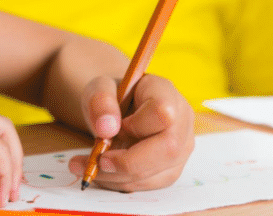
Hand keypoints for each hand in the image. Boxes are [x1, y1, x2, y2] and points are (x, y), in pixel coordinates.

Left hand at [68, 75, 193, 191]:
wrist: (116, 111)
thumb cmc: (112, 97)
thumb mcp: (98, 89)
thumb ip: (100, 101)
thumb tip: (106, 129)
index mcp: (165, 91)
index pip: (162, 112)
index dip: (136, 125)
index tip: (115, 127)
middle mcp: (182, 119)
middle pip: (168, 149)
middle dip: (128, 162)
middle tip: (98, 161)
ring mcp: (181, 146)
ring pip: (159, 172)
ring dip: (119, 177)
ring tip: (90, 168)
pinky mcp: (172, 167)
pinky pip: (151, 183)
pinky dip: (123, 182)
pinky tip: (104, 174)